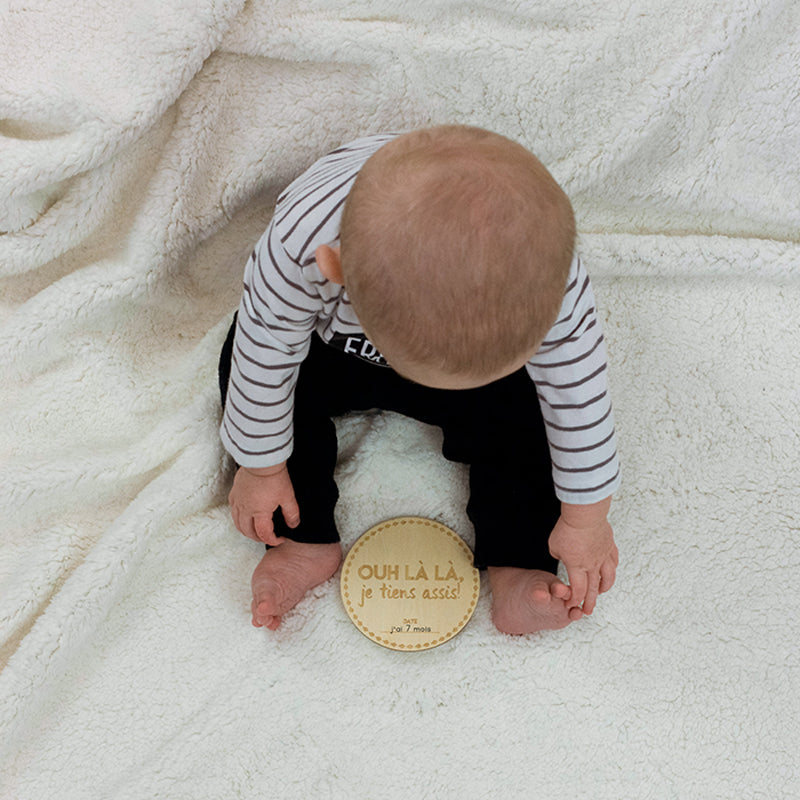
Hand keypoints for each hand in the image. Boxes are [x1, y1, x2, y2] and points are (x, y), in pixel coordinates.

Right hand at [228, 463, 299, 544]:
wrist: (261, 460)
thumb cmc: (274, 476)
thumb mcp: (288, 497)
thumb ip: (291, 513)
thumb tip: (293, 524)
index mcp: (259, 512)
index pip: (264, 534)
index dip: (273, 540)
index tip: (280, 539)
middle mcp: (245, 509)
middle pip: (248, 532)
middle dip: (258, 538)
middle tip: (269, 537)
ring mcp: (237, 501)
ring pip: (238, 524)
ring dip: (247, 530)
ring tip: (257, 530)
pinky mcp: (234, 493)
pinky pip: (233, 511)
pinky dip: (239, 519)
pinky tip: (247, 515)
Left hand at [548, 497, 617, 614]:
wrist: (585, 515)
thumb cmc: (568, 529)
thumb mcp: (554, 545)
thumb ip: (558, 555)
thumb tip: (563, 557)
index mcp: (576, 567)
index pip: (578, 590)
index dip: (574, 600)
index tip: (570, 604)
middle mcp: (592, 565)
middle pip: (592, 588)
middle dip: (589, 602)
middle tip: (587, 611)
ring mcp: (603, 556)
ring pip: (607, 578)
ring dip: (603, 588)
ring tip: (600, 592)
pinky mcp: (610, 546)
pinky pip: (614, 562)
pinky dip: (612, 569)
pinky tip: (610, 571)